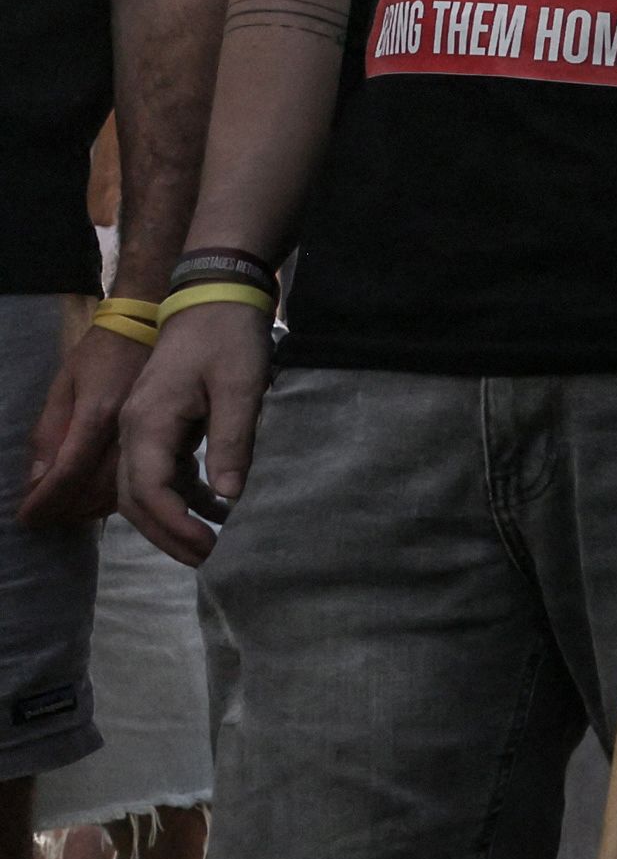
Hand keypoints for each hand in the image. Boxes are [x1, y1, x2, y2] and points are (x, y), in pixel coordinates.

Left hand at [24, 305, 135, 530]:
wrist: (151, 328)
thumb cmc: (102, 352)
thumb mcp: (65, 383)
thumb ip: (50, 430)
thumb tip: (37, 478)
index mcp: (97, 417)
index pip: (66, 473)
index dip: (44, 501)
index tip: (25, 519)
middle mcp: (125, 436)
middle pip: (93, 492)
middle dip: (64, 511)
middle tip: (41, 519)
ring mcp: (148, 440)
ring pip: (118, 495)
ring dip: (87, 510)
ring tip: (63, 514)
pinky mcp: (165, 443)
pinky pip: (138, 482)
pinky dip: (113, 499)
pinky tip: (96, 501)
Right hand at [113, 303, 267, 565]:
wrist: (215, 297)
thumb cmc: (227, 337)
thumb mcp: (239, 387)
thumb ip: (233, 441)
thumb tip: (229, 496)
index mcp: (146, 422)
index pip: (146, 489)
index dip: (172, 524)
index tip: (207, 547)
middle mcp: (134, 429)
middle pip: (135, 498)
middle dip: (167, 534)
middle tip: (208, 560)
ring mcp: (145, 428)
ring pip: (145, 489)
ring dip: (175, 519)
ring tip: (214, 546)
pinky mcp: (164, 425)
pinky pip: (164, 472)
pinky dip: (187, 496)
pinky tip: (220, 510)